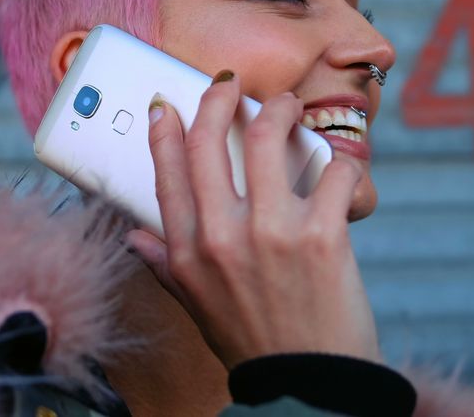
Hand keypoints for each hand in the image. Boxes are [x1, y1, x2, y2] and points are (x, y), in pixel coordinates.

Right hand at [125, 72, 381, 368]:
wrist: (308, 386)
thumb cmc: (254, 344)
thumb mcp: (197, 307)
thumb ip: (166, 265)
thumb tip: (133, 238)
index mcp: (189, 252)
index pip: (166, 173)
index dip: (165, 130)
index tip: (168, 104)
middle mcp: (222, 236)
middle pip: (209, 140)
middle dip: (219, 98)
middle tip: (232, 86)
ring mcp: (272, 233)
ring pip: (268, 138)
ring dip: (280, 111)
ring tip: (288, 107)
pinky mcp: (322, 235)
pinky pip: (332, 173)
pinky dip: (340, 165)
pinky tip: (338, 171)